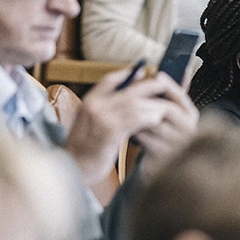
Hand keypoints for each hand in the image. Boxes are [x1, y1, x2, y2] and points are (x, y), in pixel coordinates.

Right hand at [65, 69, 197, 185]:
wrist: (73, 168)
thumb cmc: (84, 150)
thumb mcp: (88, 124)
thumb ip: (103, 111)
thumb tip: (124, 102)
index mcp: (89, 101)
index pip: (109, 80)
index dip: (127, 74)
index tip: (143, 71)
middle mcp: (94, 105)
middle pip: (128, 89)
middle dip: (149, 87)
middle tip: (164, 87)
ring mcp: (102, 118)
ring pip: (134, 104)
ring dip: (153, 105)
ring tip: (166, 108)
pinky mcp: (110, 132)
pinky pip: (134, 119)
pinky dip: (148, 117)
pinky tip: (157, 120)